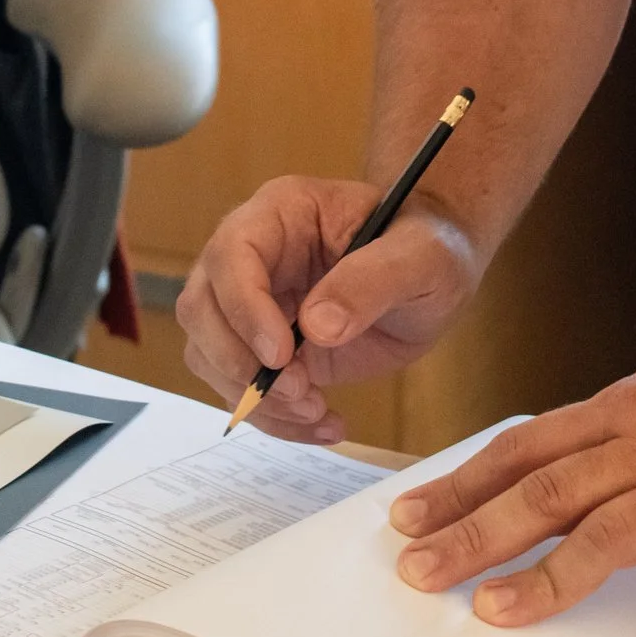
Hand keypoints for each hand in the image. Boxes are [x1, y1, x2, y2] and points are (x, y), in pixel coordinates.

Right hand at [176, 175, 477, 442]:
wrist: (435, 275)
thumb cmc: (429, 246)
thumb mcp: (421, 256)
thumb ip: (372, 282)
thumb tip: (317, 328)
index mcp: (281, 212)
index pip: (232, 253)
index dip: (244, 307)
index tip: (282, 356)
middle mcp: (252, 255)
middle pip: (200, 307)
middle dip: (239, 362)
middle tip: (301, 393)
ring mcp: (251, 303)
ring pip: (209, 354)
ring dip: (254, 398)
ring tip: (318, 412)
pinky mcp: (263, 348)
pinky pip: (240, 388)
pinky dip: (275, 418)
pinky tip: (324, 424)